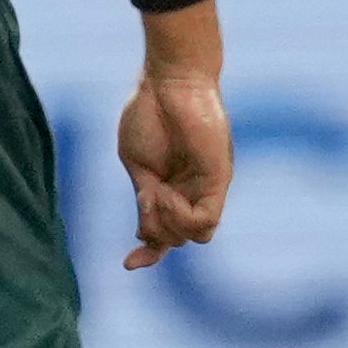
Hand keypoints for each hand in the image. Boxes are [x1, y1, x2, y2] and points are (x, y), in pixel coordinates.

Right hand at [114, 74, 231, 269]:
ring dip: (169, 225)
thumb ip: (144, 199)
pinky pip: (205, 220)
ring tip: (157, 194)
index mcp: (171, 188)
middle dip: (155, 232)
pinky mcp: (219, 180)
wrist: (168, 83)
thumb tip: (145, 231)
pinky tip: (166, 194)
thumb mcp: (137, 165)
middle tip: (147, 198)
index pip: (166, 232)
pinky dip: (180, 216)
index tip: (128, 265)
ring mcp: (207, 187)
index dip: (148, 252)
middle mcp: (192, 192)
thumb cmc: (148, 114)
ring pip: (195, 236)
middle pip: (179, 239)